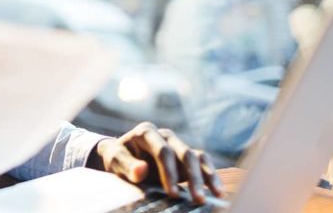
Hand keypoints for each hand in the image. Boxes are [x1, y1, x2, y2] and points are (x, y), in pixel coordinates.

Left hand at [89, 122, 223, 204]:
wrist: (121, 156)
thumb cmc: (117, 157)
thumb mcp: (115, 160)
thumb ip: (126, 165)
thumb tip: (141, 170)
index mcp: (146, 132)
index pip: (162, 152)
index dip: (169, 172)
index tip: (171, 193)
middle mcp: (165, 136)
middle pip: (184, 153)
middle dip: (193, 177)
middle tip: (198, 199)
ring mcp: (177, 144)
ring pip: (197, 157)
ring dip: (207, 176)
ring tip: (216, 194)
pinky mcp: (184, 156)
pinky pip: (202, 162)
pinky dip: (211, 174)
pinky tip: (217, 190)